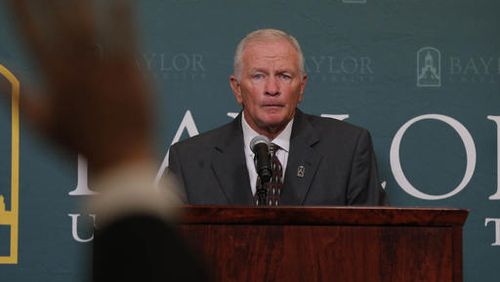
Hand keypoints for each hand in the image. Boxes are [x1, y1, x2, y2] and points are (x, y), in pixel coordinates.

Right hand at [7, 0, 152, 176]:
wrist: (121, 164)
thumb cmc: (81, 147)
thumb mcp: (43, 128)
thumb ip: (19, 100)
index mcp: (55, 81)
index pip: (32, 37)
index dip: (22, 12)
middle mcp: (78, 72)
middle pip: (63, 24)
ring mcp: (105, 72)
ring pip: (93, 27)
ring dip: (84, 2)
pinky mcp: (131, 75)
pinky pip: (126, 39)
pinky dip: (122, 16)